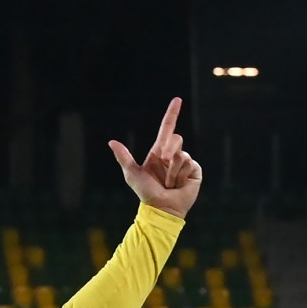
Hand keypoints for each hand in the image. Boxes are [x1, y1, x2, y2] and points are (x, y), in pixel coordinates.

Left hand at [109, 98, 203, 217]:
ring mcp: (185, 162)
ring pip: (182, 154)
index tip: (177, 99)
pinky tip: (178, 184)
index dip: (172, 114)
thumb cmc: (146, 193)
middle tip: (163, 166)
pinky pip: (190, 163)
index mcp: (159, 152)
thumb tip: (111, 142)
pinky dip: (181, 174)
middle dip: (169, 151)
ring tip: (169, 183)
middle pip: (176, 138)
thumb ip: (124, 157)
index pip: (167, 129)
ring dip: (172, 170)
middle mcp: (173, 155)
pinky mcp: (195, 171)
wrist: (162, 208)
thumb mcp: (132, 174)